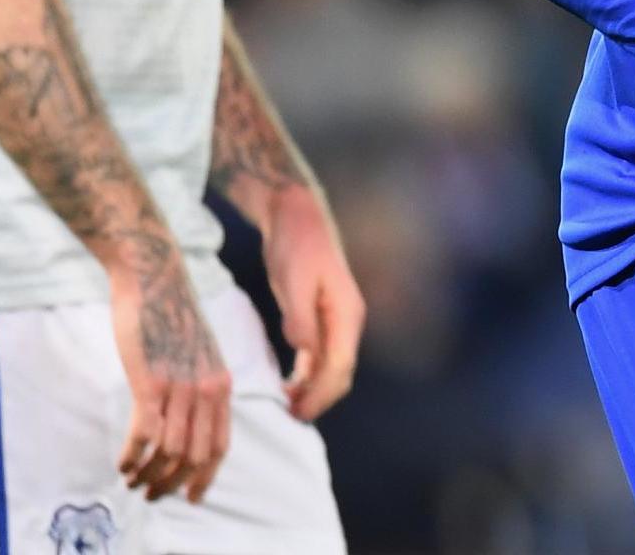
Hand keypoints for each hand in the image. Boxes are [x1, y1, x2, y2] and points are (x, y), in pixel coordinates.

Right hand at [108, 241, 229, 503]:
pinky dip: (132, 457)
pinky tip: (122, 464)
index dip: (205, 477)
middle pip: (195, 456)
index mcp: (221, 384)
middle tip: (151, 496)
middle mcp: (207, 390)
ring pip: (170, 452)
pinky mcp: (151, 381)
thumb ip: (198, 386)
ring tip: (132, 481)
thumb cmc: (171, 315)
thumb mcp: (198, 353)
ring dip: (149, 475)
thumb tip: (188, 420)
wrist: (155, 278)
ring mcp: (180, 387)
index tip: (192, 497)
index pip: (220, 445)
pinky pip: (145, 435)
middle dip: (173, 484)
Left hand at [263, 186, 364, 421]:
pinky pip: (319, 357)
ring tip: (287, 408)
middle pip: (341, 372)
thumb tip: (304, 350)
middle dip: (320, 399)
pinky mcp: (319, 317)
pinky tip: (289, 385)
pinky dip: (307, 376)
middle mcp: (346, 321)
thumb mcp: (295, 280)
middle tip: (289, 418)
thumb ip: (300, 316)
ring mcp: (335, 320)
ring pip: (332, 368)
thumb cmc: (297, 245)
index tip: (298, 413)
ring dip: (313, 390)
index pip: (341, 366)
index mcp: (347, 313)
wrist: (296, 216)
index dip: (321, 394)